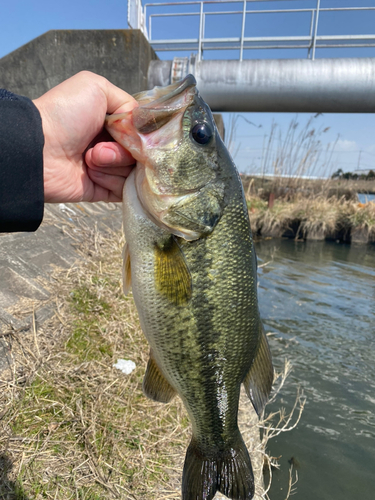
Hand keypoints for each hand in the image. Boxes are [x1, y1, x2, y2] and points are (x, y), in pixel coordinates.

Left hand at [33, 71, 136, 202]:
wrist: (39, 149)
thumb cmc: (64, 115)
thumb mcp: (97, 88)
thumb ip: (128, 102)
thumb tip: (143, 127)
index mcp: (111, 122)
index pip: (143, 131)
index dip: (140, 133)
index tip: (129, 131)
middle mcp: (111, 144)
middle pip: (141, 153)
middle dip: (123, 149)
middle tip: (99, 146)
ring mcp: (109, 169)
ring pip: (134, 172)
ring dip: (114, 164)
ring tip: (89, 159)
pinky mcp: (104, 190)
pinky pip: (124, 190)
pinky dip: (111, 181)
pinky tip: (92, 174)